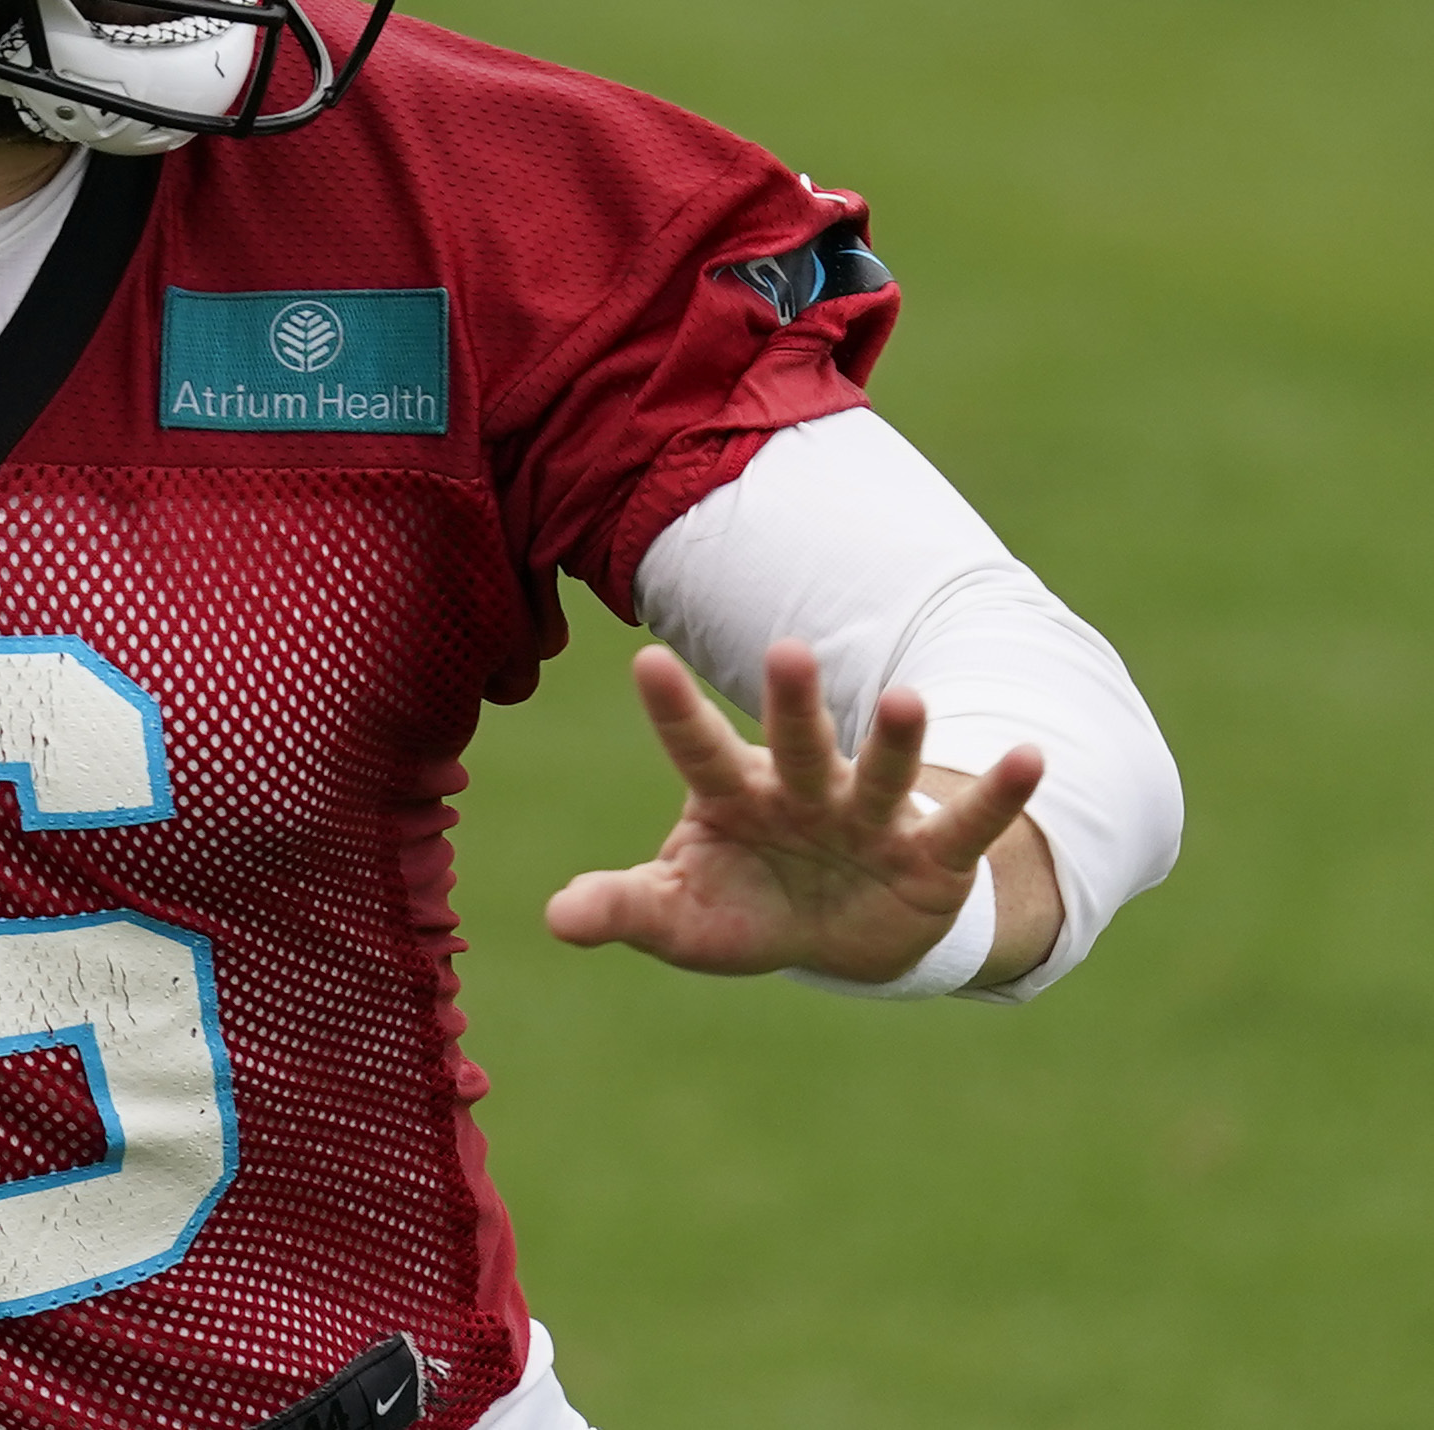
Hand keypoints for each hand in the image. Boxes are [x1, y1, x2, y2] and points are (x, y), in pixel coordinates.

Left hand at [544, 640, 1047, 985]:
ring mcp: (869, 817)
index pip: (697, 750)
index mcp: (732, 797)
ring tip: (911, 700)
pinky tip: (1030, 756)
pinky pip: (966, 824)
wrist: (838, 936)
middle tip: (786, 651)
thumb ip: (624, 908)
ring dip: (898, 742)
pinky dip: (997, 796)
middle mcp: (803, 791)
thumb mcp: (681, 918)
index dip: (675, 710)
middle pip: (794, 744)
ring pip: (881, 773)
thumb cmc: (746, 907)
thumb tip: (556, 918)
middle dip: (791, 705)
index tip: (646, 659)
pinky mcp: (931, 857)